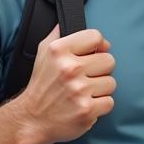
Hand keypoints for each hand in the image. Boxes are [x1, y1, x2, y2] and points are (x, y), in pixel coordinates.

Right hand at [18, 26, 115, 143]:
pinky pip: (109, 102)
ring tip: (83, 92)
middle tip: (85, 77)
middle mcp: (69, 68)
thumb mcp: (43, 51)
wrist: (31, 119)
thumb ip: (60, 33)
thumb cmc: (41, 85)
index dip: (97, 46)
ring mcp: (79, 90)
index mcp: (59, 50)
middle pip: (109, 60)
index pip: (96, 36)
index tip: (91, 55)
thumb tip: (82, 25)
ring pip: (111, 83)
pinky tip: (85, 104)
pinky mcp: (86, 110)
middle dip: (99, 70)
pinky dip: (99, 106)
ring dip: (100, 89)